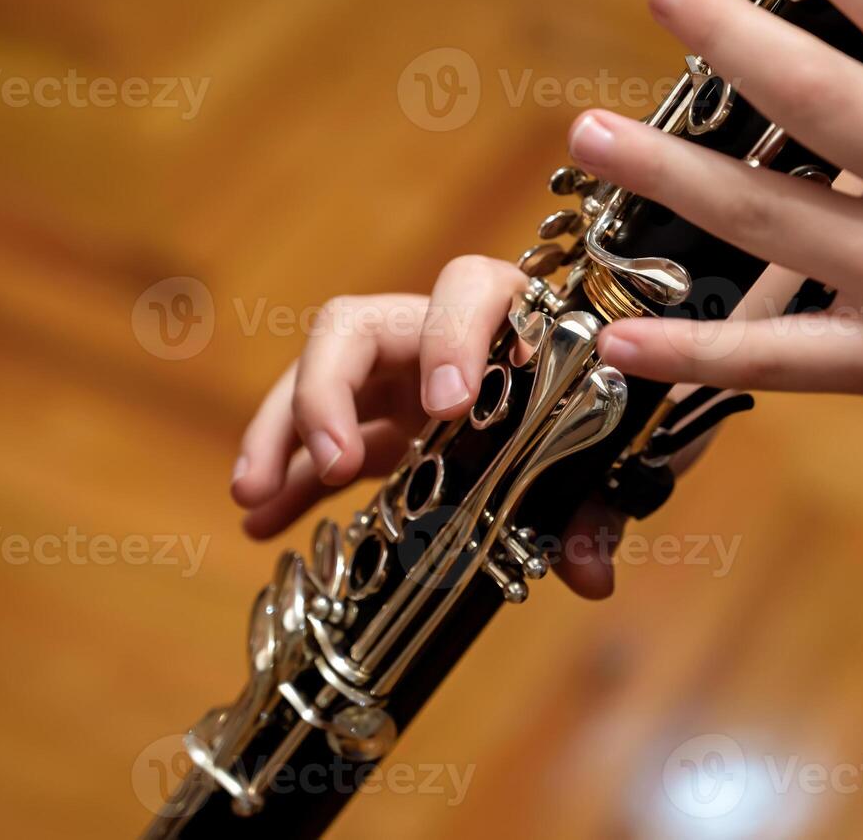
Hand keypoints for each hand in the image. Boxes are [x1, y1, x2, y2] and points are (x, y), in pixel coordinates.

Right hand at [228, 256, 631, 598]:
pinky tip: (259, 524)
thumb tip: (590, 574)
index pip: (470, 288)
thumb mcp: (609, 455)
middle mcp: (441, 337)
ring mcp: (398, 378)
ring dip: (278, 432)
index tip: (447, 403)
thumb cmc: (611, 406)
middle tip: (333, 464)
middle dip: (326, 390)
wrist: (608, 408)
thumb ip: (593, 503)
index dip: (452, 335)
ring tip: (251, 494)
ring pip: (317, 379)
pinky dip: (288, 481)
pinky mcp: (377, 425)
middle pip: (356, 327)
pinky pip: (318, 444)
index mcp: (510, 320)